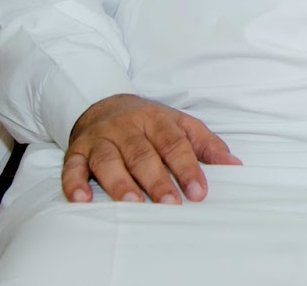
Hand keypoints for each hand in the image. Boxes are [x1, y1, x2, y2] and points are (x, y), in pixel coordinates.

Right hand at [62, 93, 240, 204]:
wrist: (104, 103)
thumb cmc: (149, 122)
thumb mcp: (181, 124)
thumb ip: (206, 144)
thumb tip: (234, 164)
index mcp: (157, 119)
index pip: (174, 144)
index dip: (187, 168)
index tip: (198, 192)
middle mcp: (128, 127)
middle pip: (142, 153)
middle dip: (157, 179)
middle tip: (169, 203)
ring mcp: (101, 138)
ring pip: (109, 159)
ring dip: (119, 182)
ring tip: (132, 203)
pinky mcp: (76, 150)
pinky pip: (72, 166)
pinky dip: (74, 182)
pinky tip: (81, 199)